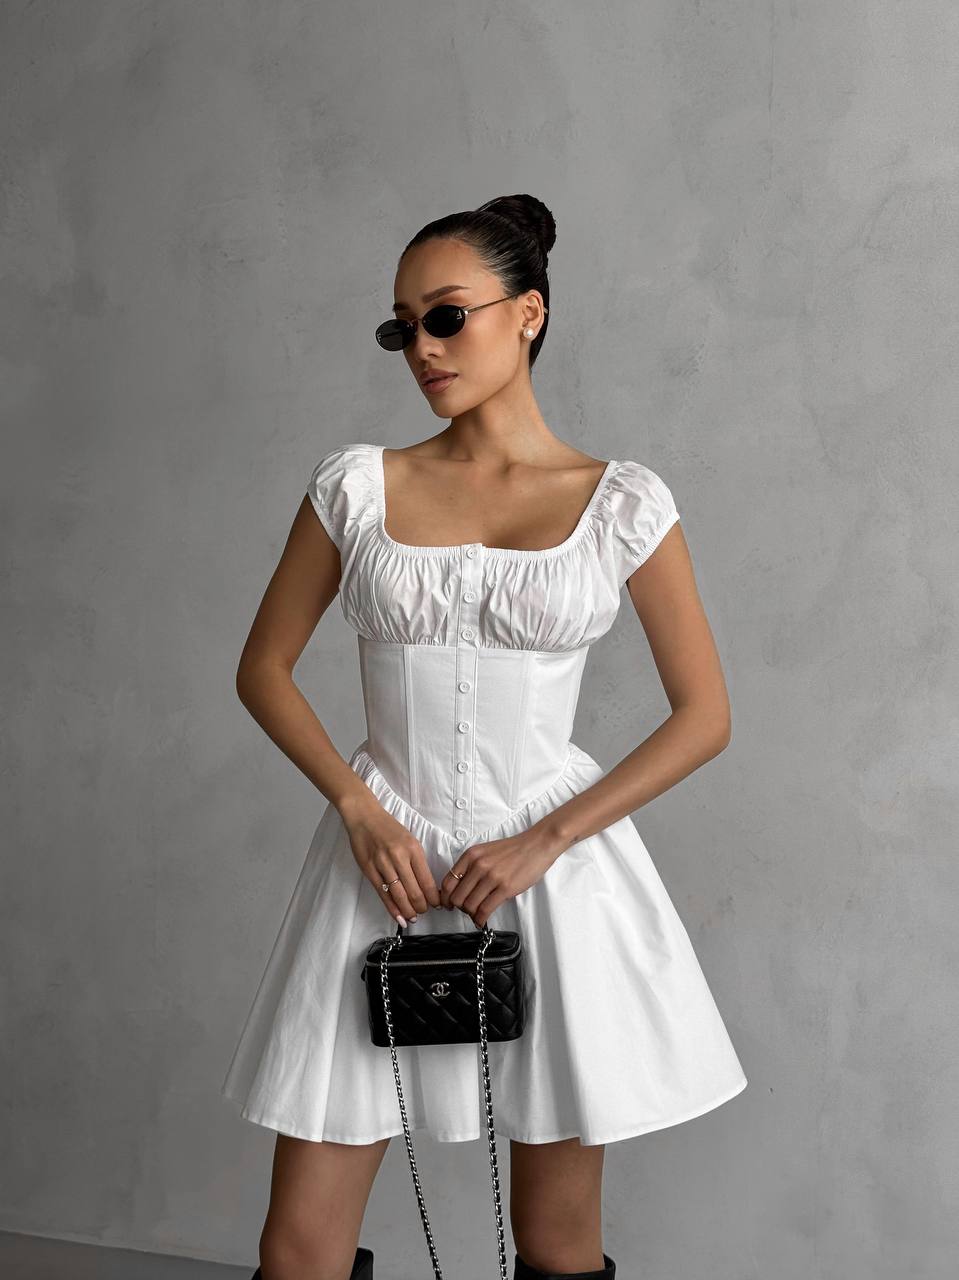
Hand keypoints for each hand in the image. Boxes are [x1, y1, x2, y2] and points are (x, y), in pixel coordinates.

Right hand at [341, 798, 440, 925]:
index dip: (434, 897)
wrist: (365, 817)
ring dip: (408, 910)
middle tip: (424, 911)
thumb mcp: (410, 840)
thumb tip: (427, 886)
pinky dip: (392, 908)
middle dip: (422, 906)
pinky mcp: (369, 870)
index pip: (427, 880)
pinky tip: (399, 917)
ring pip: (399, 895)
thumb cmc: (389, 829)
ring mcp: (383, 864)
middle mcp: (399, 857)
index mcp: (413, 849)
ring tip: (413, 917)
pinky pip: (383, 894)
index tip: (437, 905)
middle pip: (414, 891)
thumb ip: (417, 862)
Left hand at [439, 823, 570, 927]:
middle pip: (457, 897)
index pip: (448, 882)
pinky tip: (482, 920)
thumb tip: (460, 889)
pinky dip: (480, 919)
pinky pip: (485, 910)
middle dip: (460, 908)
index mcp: (471, 856)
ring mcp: (492, 877)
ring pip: (469, 905)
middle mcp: (478, 865)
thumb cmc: (513, 850)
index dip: (445, 898)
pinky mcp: (505, 888)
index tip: (449, 905)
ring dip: (471, 914)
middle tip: (467, 910)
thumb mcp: (486, 851)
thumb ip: (471, 866)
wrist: (537, 845)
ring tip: (477, 914)